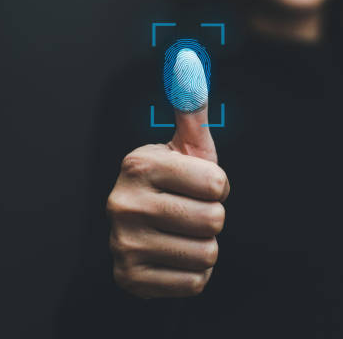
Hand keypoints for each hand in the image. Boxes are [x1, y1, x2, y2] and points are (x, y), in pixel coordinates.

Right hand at [106, 105, 228, 297]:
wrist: (142, 230)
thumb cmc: (174, 183)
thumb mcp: (185, 146)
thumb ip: (192, 107)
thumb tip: (187, 60)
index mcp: (139, 165)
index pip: (218, 185)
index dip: (218, 187)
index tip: (198, 185)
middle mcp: (123, 204)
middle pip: (214, 221)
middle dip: (212, 217)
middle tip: (190, 211)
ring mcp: (123, 244)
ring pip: (207, 254)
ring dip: (204, 246)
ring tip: (183, 233)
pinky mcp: (131, 278)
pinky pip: (194, 282)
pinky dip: (193, 272)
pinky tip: (176, 255)